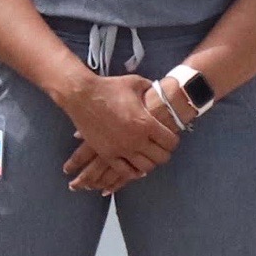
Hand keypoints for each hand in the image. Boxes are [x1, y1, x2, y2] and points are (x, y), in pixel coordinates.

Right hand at [57, 71, 180, 192]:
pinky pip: (125, 172)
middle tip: (160, 147)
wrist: (82, 96)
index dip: (173, 140)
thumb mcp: (136, 83)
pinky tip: (134, 166)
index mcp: (146, 123)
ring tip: (147, 156)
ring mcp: (121, 150)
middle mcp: (137, 140)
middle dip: (164, 153)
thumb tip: (158, 92)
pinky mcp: (107, 154)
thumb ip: (151, 89)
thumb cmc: (110, 88)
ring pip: (145, 168)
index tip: (169, 137)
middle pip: (161, 158)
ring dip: (149, 163)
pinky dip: (133, 171)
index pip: (171, 142)